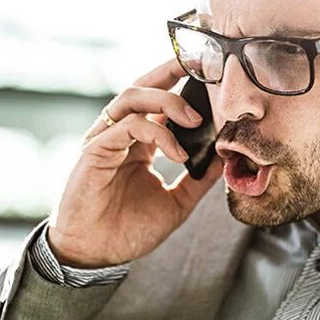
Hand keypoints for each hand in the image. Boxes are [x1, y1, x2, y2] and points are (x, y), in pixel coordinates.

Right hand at [46, 60, 223, 268]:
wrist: (96, 255)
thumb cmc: (128, 231)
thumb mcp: (176, 203)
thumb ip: (198, 180)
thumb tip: (225, 158)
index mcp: (138, 142)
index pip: (159, 101)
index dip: (181, 82)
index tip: (209, 74)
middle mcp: (120, 135)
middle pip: (142, 86)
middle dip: (170, 69)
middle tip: (200, 64)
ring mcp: (105, 139)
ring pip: (132, 97)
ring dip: (167, 100)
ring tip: (195, 118)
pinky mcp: (94, 150)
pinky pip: (127, 126)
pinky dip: (158, 133)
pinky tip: (177, 152)